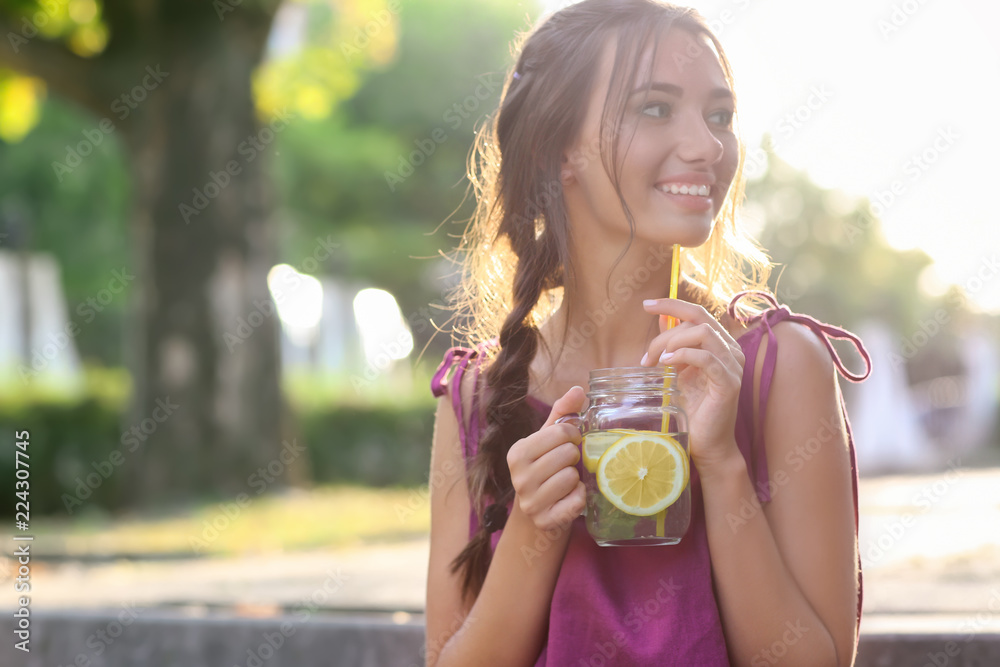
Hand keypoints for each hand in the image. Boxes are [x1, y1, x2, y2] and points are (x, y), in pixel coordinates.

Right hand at [506, 386, 586, 532]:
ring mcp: (530, 501)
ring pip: (572, 477)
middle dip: (574, 458)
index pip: (561, 431)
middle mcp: (518, 477)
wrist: (537, 512)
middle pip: (569, 454)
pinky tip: (569, 498)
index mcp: (517, 452)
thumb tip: (579, 389)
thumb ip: (562, 414)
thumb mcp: (548, 440)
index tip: (568, 444)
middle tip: (566, 465)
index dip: (573, 436)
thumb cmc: (545, 469)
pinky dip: (579, 498)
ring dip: (576, 479)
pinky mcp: (544, 520)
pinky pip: (577, 501)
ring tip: (565, 482)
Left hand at [640, 298, 744, 471]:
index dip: (672, 304)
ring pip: (703, 333)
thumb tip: (661, 319)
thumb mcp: (678, 371)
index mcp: (720, 345)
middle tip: (646, 357)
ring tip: (656, 362)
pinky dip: (683, 355)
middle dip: (665, 333)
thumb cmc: (693, 410)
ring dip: (672, 343)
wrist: (708, 445)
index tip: (646, 304)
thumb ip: (674, 345)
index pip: (698, 312)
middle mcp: (731, 351)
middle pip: (697, 320)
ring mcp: (733, 366)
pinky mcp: (729, 383)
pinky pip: (707, 357)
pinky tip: (667, 364)